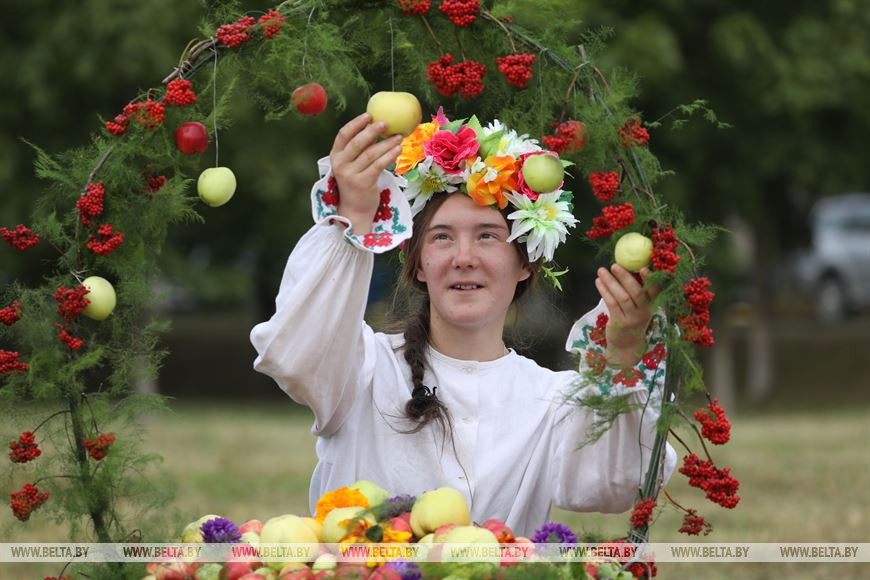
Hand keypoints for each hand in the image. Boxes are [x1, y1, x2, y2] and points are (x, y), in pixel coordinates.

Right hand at [330, 113, 403, 234]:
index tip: (369, 115)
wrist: (355, 211)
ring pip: (370, 154)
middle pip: (357, 143)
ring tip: (399, 136)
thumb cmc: (356, 184)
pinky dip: (389, 156)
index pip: (343, 135)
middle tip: (387, 123)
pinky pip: (378, 165)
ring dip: (386, 143)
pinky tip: (398, 150)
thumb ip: (359, 150)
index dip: (356, 123)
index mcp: (335, 157)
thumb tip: (377, 127)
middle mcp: (340, 165)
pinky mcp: (363, 183)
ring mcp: (351, 175)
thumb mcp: (352, 165)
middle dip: (372, 131)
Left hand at [594, 264, 660, 366]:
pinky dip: (604, 291)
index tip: (643, 267)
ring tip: (601, 271)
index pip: (654, 290)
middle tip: (615, 265)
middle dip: (625, 277)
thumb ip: (637, 291)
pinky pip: (611, 304)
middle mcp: (644, 311)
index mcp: (652, 304)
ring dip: (611, 282)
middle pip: (636, 292)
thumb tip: (627, 267)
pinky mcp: (619, 323)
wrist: (627, 345)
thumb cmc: (633, 319)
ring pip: (622, 297)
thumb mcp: (640, 307)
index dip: (650, 279)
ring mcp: (632, 318)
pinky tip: (598, 282)